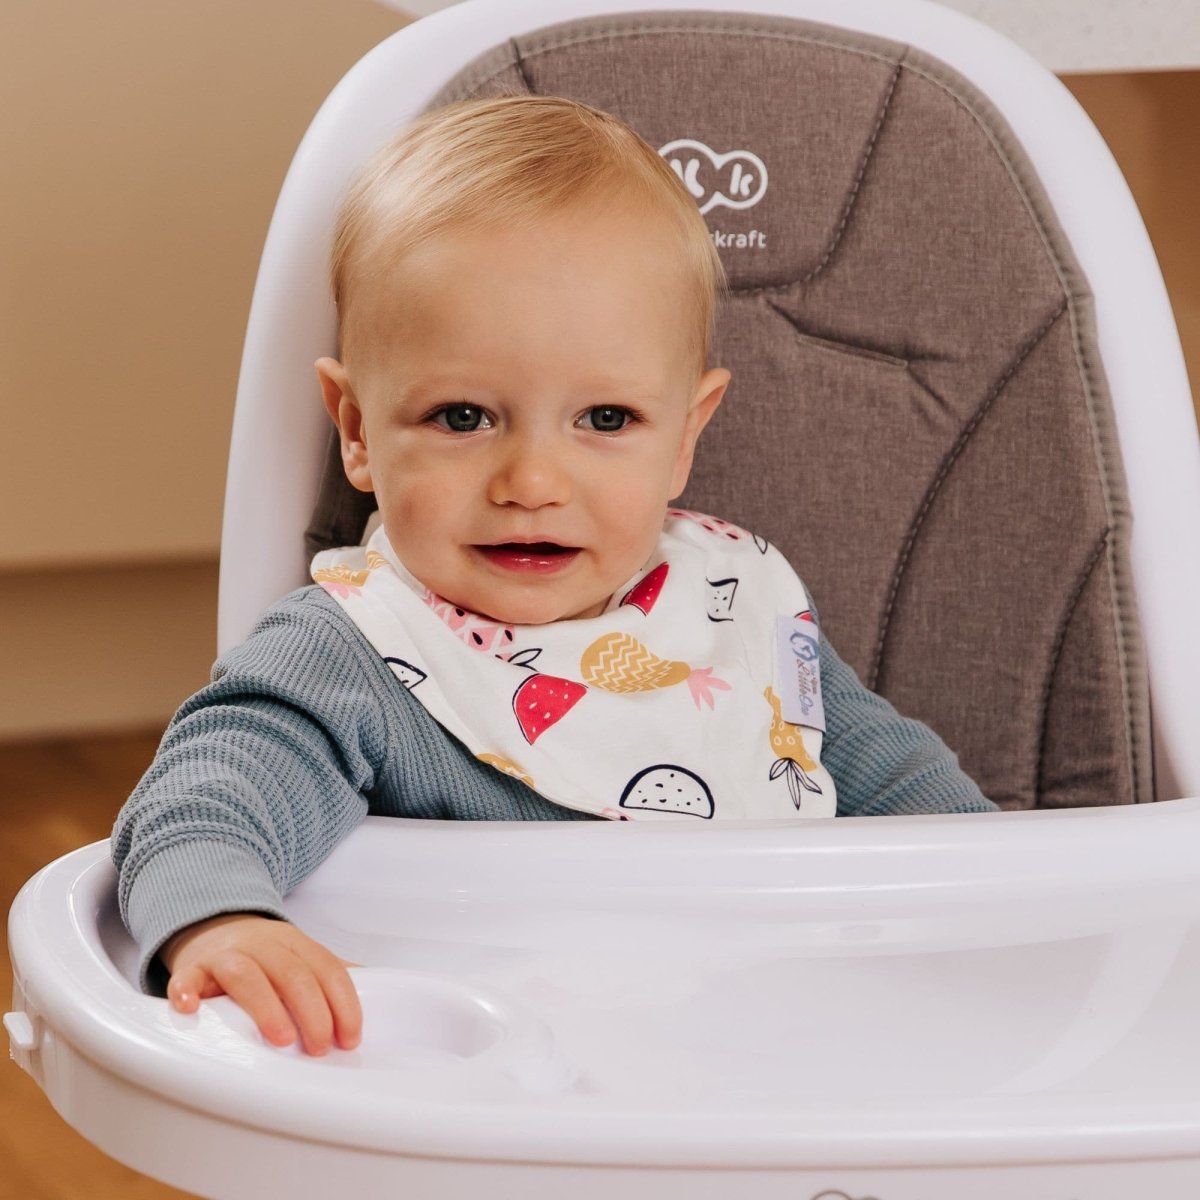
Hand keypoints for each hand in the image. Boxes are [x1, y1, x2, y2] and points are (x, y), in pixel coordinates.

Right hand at [161, 914, 361, 1055]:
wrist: (213, 927)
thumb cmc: (264, 956)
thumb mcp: (299, 957)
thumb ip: (328, 976)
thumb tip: (377, 992)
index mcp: (296, 944)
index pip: (327, 969)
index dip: (343, 1003)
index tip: (350, 1039)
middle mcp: (264, 945)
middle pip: (293, 973)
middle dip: (312, 1011)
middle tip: (319, 1048)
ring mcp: (226, 955)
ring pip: (248, 975)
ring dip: (267, 1007)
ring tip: (281, 1040)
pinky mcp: (192, 968)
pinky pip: (187, 977)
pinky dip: (187, 991)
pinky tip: (190, 1009)